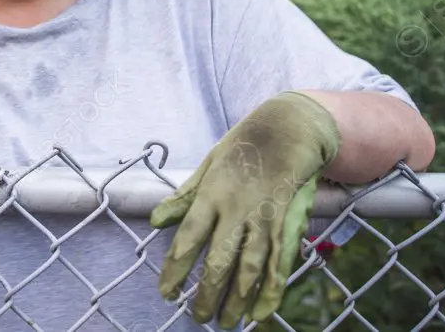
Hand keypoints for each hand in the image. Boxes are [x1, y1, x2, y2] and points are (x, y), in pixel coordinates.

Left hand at [150, 92, 340, 327]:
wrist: (288, 130)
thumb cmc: (242, 148)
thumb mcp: (207, 166)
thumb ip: (184, 197)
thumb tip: (156, 220)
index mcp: (212, 194)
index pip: (188, 239)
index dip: (175, 269)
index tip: (166, 293)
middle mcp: (237, 210)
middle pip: (219, 261)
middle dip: (207, 294)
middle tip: (198, 317)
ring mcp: (265, 219)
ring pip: (250, 269)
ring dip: (237, 300)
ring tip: (225, 322)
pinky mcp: (288, 225)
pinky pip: (280, 264)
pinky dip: (271, 292)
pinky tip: (261, 313)